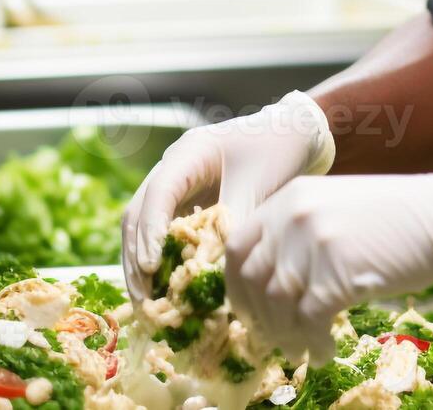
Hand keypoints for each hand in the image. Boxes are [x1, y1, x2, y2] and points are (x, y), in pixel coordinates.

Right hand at [122, 91, 334, 299]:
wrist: (295, 132)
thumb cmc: (278, 148)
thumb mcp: (259, 184)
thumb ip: (235, 221)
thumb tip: (216, 270)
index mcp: (189, 153)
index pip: (159, 193)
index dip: (151, 230)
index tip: (152, 266)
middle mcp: (174, 167)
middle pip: (139, 211)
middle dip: (137, 254)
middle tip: (144, 295)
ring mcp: (178, 184)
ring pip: (145, 224)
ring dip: (143, 261)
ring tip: (149, 299)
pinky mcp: (189, 202)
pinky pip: (166, 231)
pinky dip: (164, 258)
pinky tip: (168, 286)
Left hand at [225, 168, 432, 363]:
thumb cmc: (398, 218)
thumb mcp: (336, 208)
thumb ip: (298, 234)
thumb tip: (269, 285)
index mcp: (289, 198)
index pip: (237, 246)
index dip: (238, 286)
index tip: (250, 312)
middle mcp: (293, 215)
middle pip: (251, 278)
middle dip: (258, 317)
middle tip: (274, 339)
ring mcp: (314, 243)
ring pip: (276, 303)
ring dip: (285, 335)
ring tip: (301, 350)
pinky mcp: (339, 272)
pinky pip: (309, 320)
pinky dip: (313, 343)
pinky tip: (326, 352)